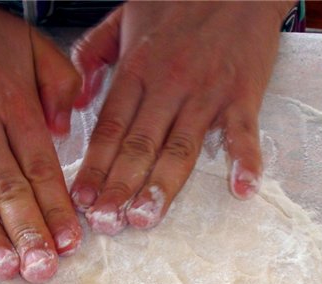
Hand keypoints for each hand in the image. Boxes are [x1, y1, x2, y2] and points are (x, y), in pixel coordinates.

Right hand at [0, 1, 81, 282]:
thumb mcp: (35, 45)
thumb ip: (61, 84)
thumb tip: (64, 129)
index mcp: (16, 107)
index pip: (42, 169)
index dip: (57, 209)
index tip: (71, 244)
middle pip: (8, 188)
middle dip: (28, 232)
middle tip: (42, 270)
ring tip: (1, 267)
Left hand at [70, 1, 291, 233]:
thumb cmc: (179, 1)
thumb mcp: (123, 16)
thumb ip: (92, 54)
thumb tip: (77, 100)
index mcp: (137, 69)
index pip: (110, 127)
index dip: (95, 166)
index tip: (81, 199)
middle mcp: (168, 84)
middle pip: (139, 144)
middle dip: (119, 187)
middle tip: (107, 222)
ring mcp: (206, 91)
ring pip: (180, 146)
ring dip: (162, 185)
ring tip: (146, 217)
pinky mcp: (242, 93)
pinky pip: (243, 131)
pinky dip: (244, 160)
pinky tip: (241, 189)